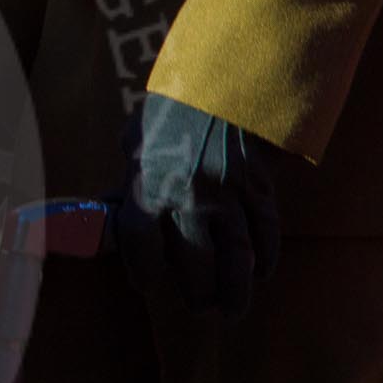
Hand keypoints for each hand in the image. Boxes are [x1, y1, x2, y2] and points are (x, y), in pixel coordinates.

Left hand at [112, 92, 282, 317]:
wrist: (231, 72)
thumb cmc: (177, 102)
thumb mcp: (140, 135)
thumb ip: (133, 173)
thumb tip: (116, 202)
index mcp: (151, 183)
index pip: (141, 244)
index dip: (143, 270)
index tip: (146, 284)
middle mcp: (190, 196)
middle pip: (194, 261)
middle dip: (197, 291)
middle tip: (199, 307)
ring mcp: (230, 194)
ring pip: (236, 256)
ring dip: (235, 288)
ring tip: (231, 310)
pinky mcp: (261, 186)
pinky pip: (266, 231)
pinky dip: (266, 257)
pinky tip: (261, 273)